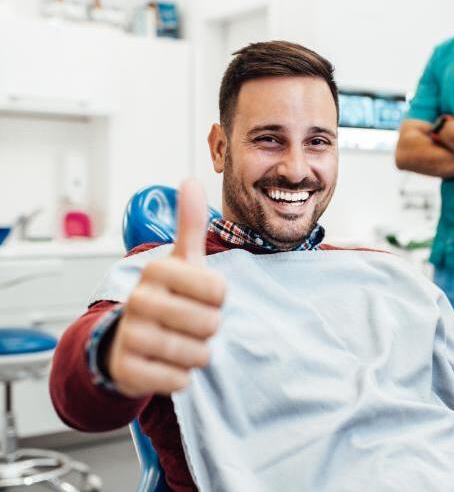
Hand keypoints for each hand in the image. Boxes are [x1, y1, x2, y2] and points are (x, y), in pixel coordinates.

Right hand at [107, 179, 225, 397]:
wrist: (128, 339)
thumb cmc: (168, 296)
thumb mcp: (181, 260)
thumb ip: (189, 223)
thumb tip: (190, 180)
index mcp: (158, 269)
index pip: (220, 291)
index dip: (218, 300)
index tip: (201, 298)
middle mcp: (139, 299)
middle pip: (211, 324)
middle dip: (209, 329)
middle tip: (191, 324)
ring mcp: (130, 334)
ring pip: (196, 354)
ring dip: (197, 353)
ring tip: (181, 343)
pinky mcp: (126, 369)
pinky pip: (178, 380)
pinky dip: (181, 377)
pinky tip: (168, 364)